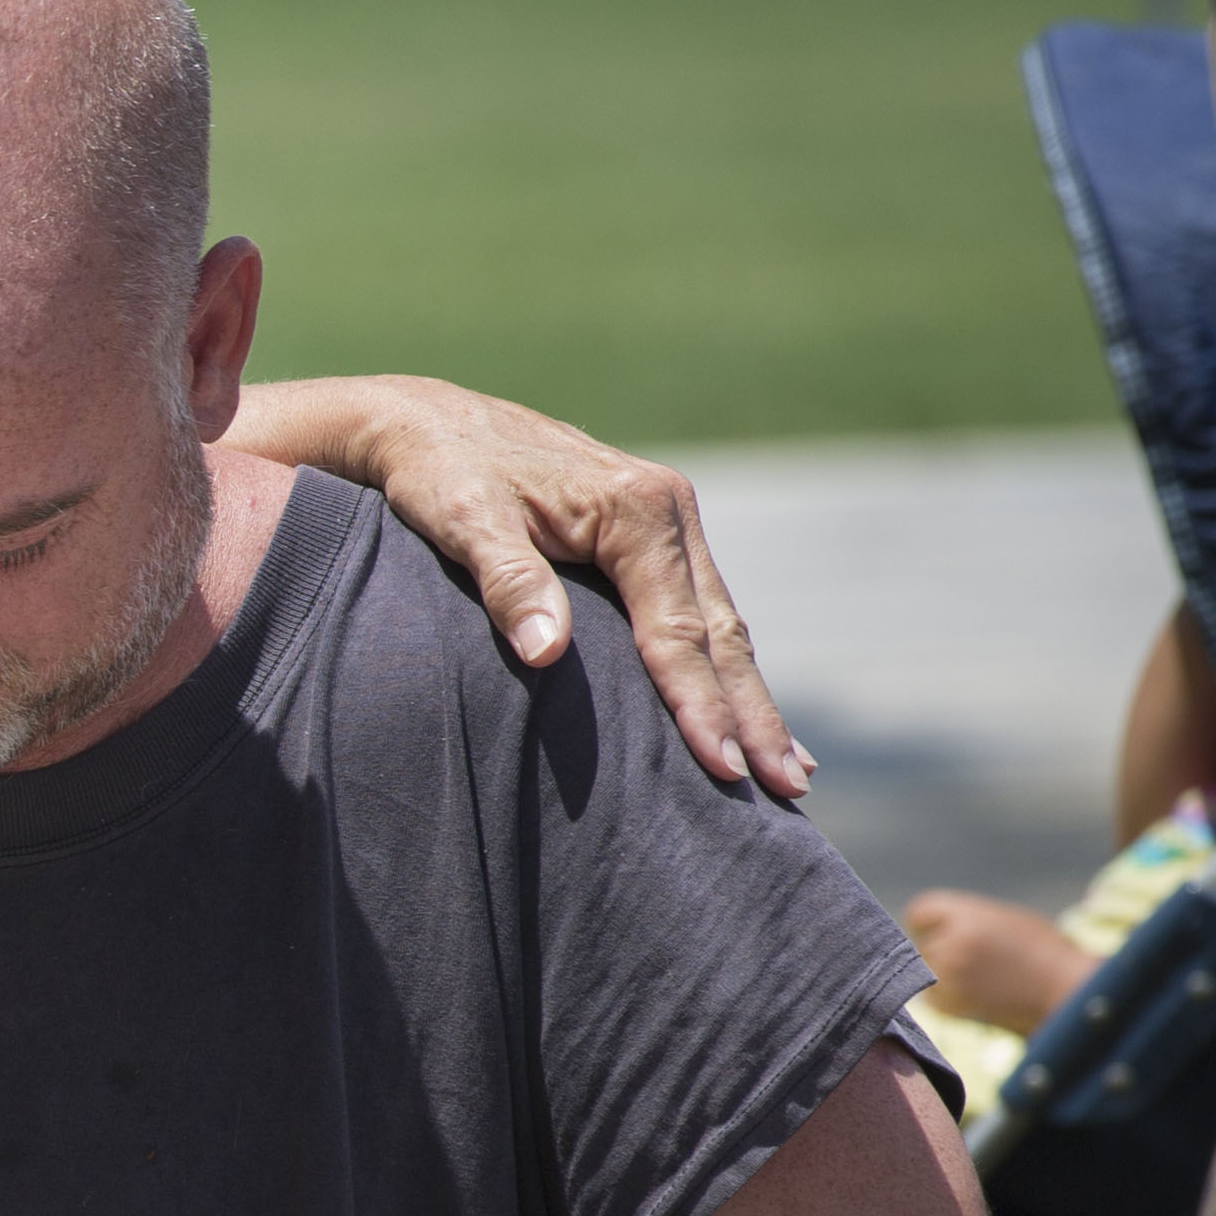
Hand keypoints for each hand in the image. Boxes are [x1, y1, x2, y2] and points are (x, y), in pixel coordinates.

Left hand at [318, 376, 805, 799]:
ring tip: (786, 772)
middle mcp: (668, 511)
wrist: (427, 424)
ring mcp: (669, 522)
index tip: (723, 770)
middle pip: (721, 634)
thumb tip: (547, 653)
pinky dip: (727, 668)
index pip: (675, 631)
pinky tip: (746, 714)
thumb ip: (508, 583)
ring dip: (753, 700)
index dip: (698, 705)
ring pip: (723, 626)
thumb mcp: (461, 520)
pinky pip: (703, 613)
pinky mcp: (656, 537)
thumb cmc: (439, 474)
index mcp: (633, 509)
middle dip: (753, 716)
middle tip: (788, 792)